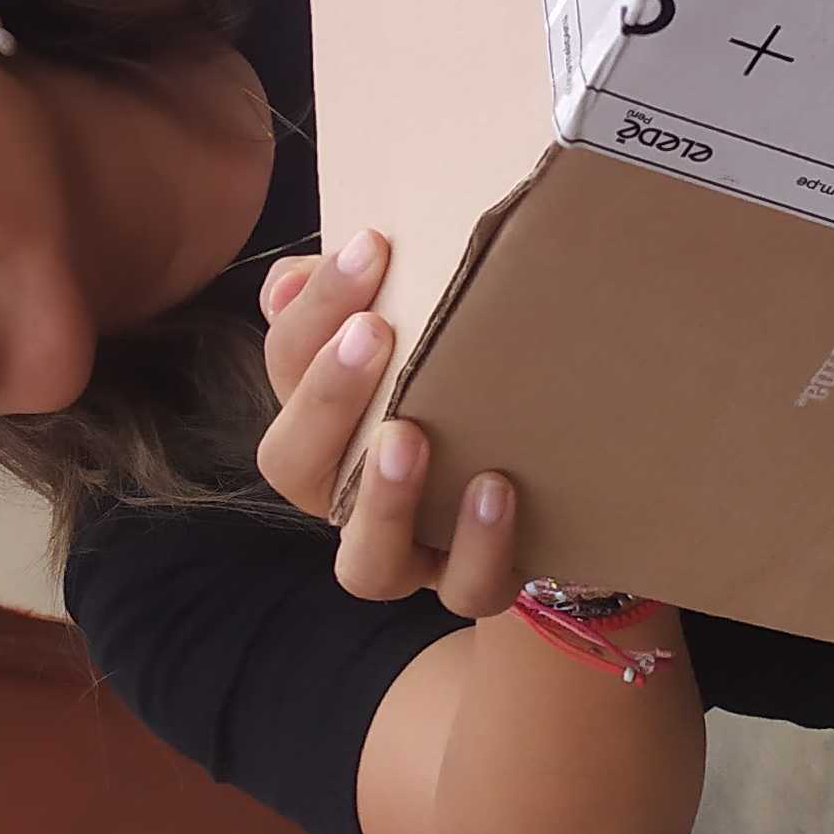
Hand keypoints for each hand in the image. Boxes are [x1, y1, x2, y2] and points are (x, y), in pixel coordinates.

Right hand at [255, 230, 524, 616]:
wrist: (549, 466)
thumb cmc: (459, 374)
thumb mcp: (410, 326)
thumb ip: (349, 297)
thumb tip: (294, 279)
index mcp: (318, 421)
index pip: (284, 364)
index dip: (315, 308)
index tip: (371, 246)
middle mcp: (344, 496)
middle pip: (292, 464)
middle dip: (326, 395)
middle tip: (373, 331)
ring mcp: (406, 552)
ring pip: (363, 561)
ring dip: (381, 498)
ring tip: (409, 435)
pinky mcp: (471, 581)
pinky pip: (465, 588)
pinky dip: (477, 545)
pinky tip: (496, 485)